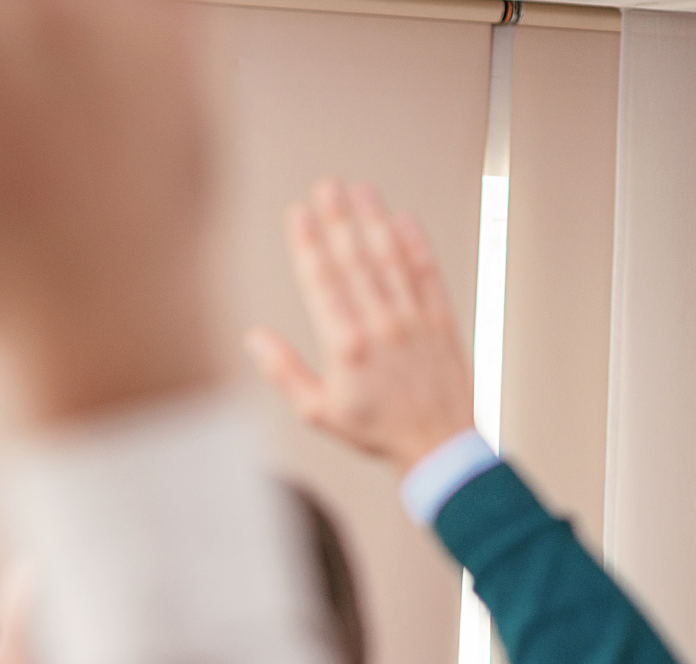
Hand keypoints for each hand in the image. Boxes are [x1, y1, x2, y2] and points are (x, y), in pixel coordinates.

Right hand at [245, 181, 474, 473]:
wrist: (439, 445)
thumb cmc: (375, 430)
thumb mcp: (317, 412)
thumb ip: (284, 372)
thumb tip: (254, 338)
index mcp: (347, 348)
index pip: (322, 284)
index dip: (308, 244)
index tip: (298, 213)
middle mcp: (381, 327)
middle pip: (355, 261)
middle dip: (338, 219)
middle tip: (326, 186)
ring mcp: (414, 320)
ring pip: (390, 260)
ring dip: (374, 221)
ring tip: (360, 191)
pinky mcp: (441, 321)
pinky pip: (427, 274)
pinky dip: (416, 245)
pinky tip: (404, 220)